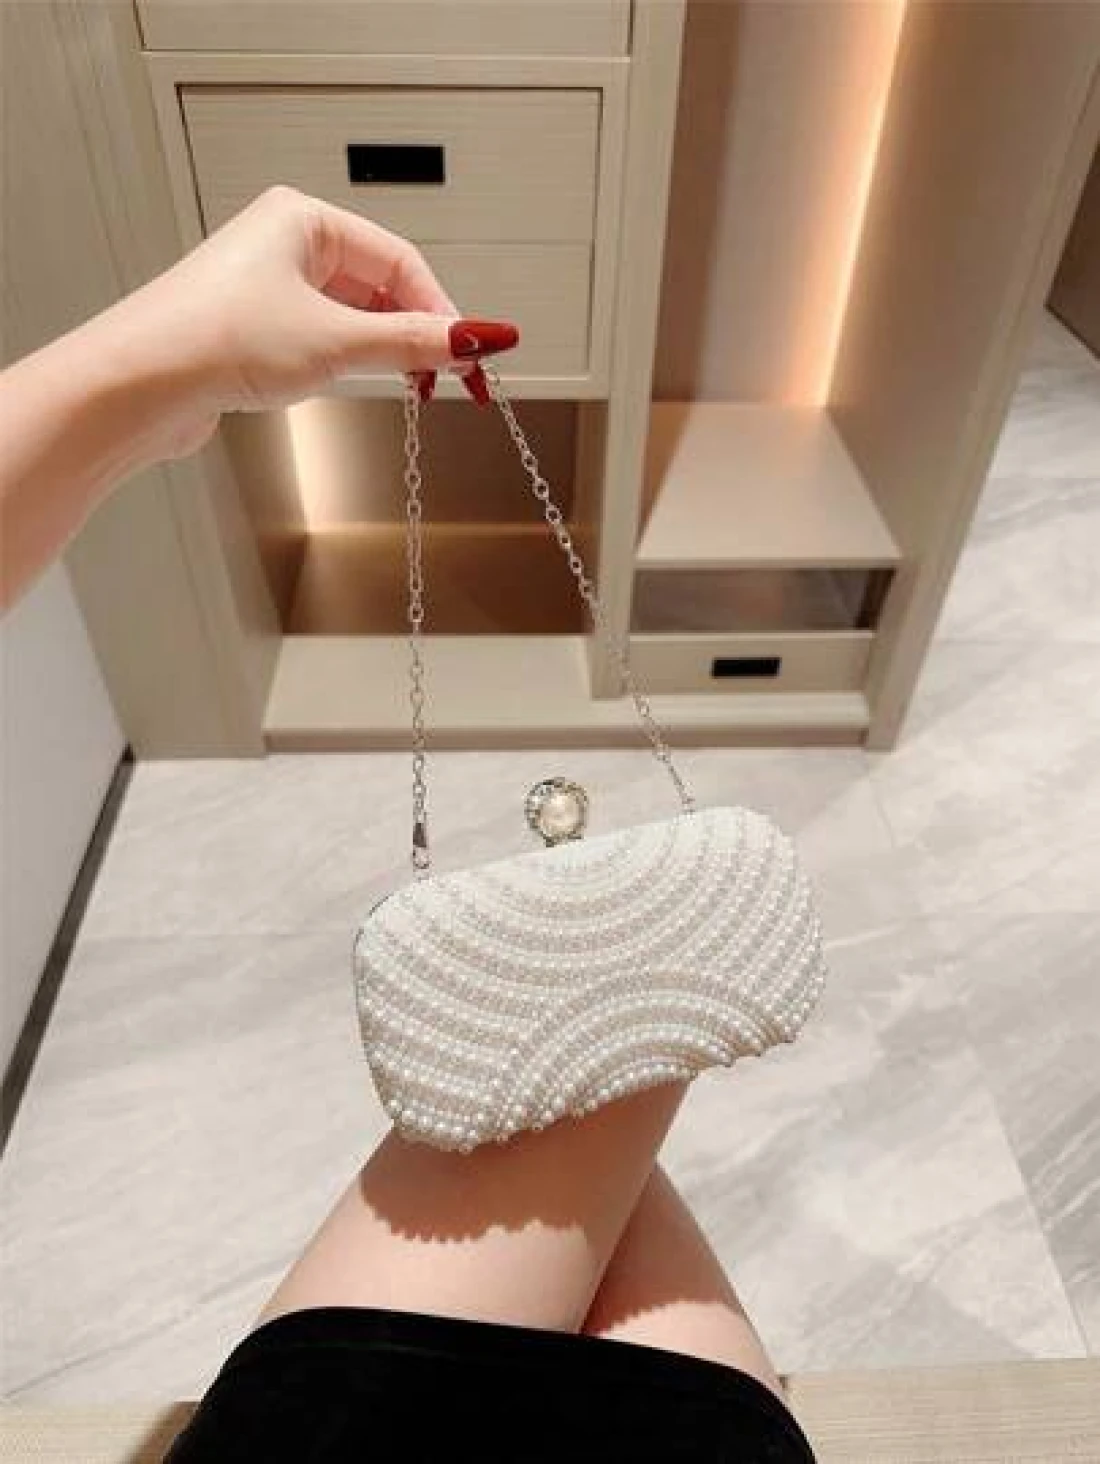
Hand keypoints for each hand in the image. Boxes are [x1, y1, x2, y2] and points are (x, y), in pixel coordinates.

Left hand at [125, 186, 517, 448]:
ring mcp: (267, 287)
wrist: (140, 384)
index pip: (401, 260)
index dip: (442, 312)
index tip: (471, 355)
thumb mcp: (335, 341)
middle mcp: (284, 243)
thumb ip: (413, 343)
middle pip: (381, 287)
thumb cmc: (214, 339)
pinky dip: (349, 361)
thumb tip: (476, 338)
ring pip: (353, 316)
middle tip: (447, 378)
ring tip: (406, 385)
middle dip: (416, 334)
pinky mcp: (254, 328)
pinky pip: (323, 337)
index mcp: (303, 218)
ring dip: (383, 351)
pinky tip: (354, 383)